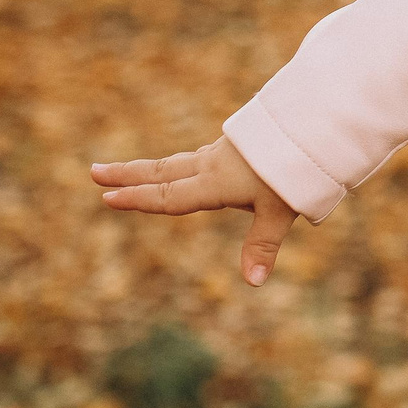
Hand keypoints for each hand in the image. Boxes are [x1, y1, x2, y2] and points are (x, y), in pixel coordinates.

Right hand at [90, 137, 296, 286]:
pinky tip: (176, 166)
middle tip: (93, 171)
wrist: (314, 124)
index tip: (108, 197)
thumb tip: (253, 282)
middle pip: (161, 172)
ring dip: (146, 168)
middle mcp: (212, 166)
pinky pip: (193, 158)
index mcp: (216, 182)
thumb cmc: (297, 169)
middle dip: (127, 174)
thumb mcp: (282, 210)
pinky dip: (174, 164)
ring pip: (175, 163)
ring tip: (120, 170)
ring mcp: (221, 155)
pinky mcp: (232, 149)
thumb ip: (263, 245)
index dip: (139, 199)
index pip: (170, 195)